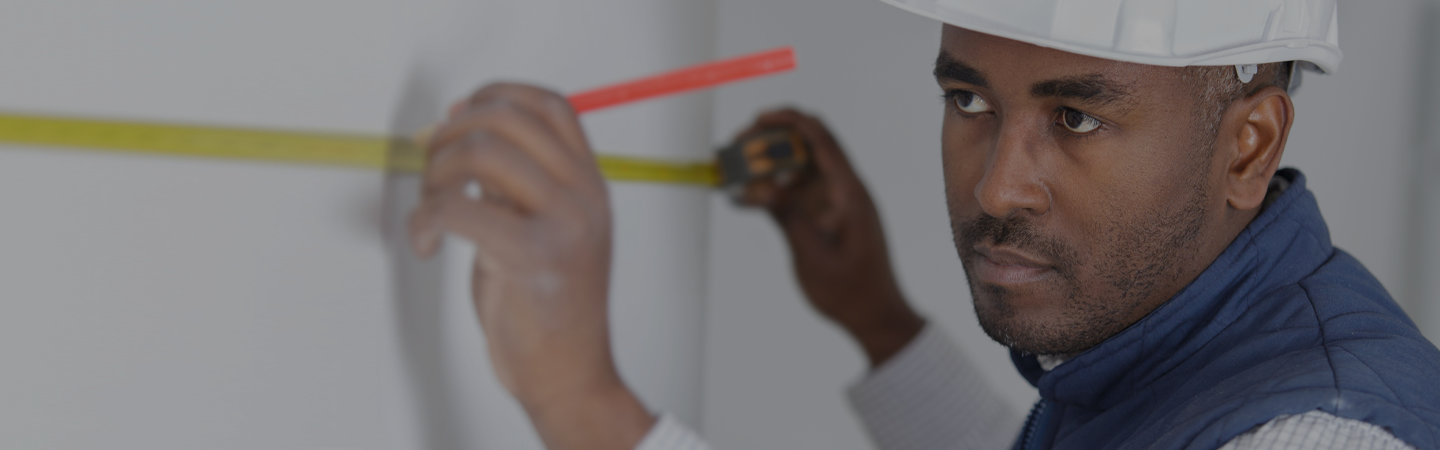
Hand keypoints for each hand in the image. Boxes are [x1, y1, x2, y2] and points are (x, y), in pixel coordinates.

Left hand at [408, 83, 652, 449]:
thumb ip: (518, 185)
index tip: (460, 115)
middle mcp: (583, 197)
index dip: (496, 95)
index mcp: (590, 185)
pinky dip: (424, 220)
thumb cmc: (551, 309)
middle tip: (433, 166)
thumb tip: (466, 135)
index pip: (550, 105)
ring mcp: (561, 224)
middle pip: (508, 118)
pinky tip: (426, 243)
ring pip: (481, 153)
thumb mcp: (546, 230)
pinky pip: (458, 208)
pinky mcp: (529, 256)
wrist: (569, 374)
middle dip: (451, 133)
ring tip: (431, 209)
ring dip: (435, 174)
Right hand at [735, 109, 924, 367]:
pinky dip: (774, 189)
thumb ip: (785, 216)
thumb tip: (755, 186)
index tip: (758, 118)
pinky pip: (798, 191)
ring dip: (769, 164)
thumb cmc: (851, 290)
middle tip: (737, 147)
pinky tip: (748, 197)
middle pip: (807, 146)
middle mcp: (843, 189)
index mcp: (849, 192)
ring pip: (800, 168)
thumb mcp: (812, 255)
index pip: (820, 139)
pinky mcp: (826, 216)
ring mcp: (835, 202)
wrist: (875, 315)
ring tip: (736, 170)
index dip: (789, 120)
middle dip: (771, 139)